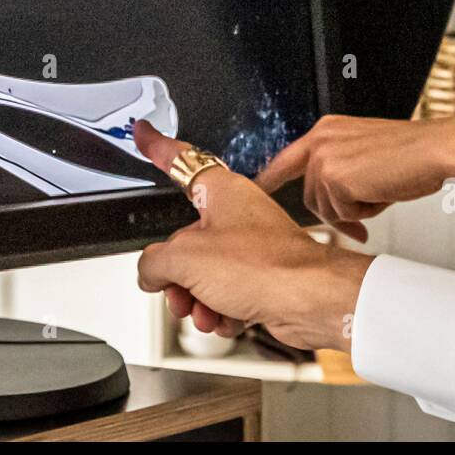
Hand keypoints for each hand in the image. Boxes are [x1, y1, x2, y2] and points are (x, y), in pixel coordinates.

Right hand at [134, 120, 372, 351]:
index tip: (144, 134)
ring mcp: (250, 247)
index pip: (179, 161)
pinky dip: (221, 310)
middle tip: (174, 289)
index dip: (157, 147)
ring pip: (203, 272)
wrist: (311, 302)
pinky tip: (225, 319)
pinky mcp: (262, 278)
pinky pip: (225, 293)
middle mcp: (236, 214)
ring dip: (196, 298)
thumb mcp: (186, 260)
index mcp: (220, 192)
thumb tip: (150, 272)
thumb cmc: (267, 266)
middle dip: (175, 274)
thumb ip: (153, 262)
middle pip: (184, 239)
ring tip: (203, 311)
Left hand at [258, 114, 454, 238]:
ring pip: (326, 208)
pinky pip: (343, 214)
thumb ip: (341, 167)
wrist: (436, 150)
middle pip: (309, 194)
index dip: (270, 178)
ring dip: (355, 210)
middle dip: (335, 210)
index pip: (287, 158)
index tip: (255, 189)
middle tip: (364, 214)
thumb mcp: (366, 152)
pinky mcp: (335, 178)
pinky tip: (383, 192)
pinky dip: (366, 212)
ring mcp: (325, 159)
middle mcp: (320, 140)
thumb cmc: (411, 154)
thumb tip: (330, 198)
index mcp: (326, 129)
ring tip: (381, 190)